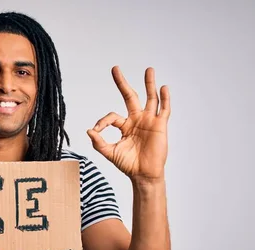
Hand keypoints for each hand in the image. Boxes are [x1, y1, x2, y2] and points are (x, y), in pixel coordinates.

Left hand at [87, 66, 170, 182]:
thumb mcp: (110, 152)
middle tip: (115, 68)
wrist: (143, 175)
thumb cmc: (128, 164)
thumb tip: (89, 130)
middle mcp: (137, 120)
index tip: (96, 130)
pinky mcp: (160, 126)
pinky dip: (165, 99)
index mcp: (125, 125)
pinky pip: (164, 109)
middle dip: (122, 83)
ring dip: (149, 84)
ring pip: (150, 98)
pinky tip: (163, 87)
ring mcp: (149, 121)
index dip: (103, 121)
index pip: (112, 116)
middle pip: (130, 96)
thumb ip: (99, 142)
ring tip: (149, 69)